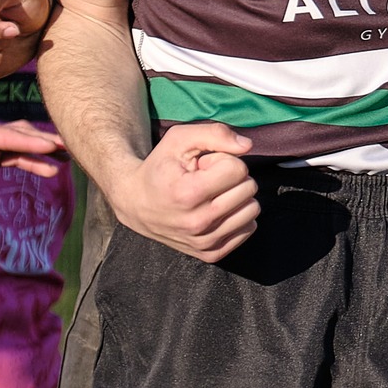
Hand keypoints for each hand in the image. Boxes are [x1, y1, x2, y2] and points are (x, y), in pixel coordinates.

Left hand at [0, 113, 64, 191]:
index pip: (4, 136)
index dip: (28, 141)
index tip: (52, 145)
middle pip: (19, 134)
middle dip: (45, 141)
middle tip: (72, 147)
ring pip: (20, 144)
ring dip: (43, 150)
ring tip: (69, 157)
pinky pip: (13, 156)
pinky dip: (31, 161)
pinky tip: (49, 169)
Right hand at [101, 122, 258, 262]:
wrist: (135, 203)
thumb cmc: (160, 167)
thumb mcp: (180, 139)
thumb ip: (216, 134)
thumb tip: (248, 145)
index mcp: (188, 193)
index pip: (237, 169)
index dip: (222, 160)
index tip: (202, 166)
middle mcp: (197, 223)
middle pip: (248, 189)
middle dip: (232, 177)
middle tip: (207, 179)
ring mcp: (204, 242)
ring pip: (252, 209)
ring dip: (237, 196)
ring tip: (211, 195)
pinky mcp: (210, 254)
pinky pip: (248, 229)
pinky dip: (238, 215)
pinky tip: (216, 209)